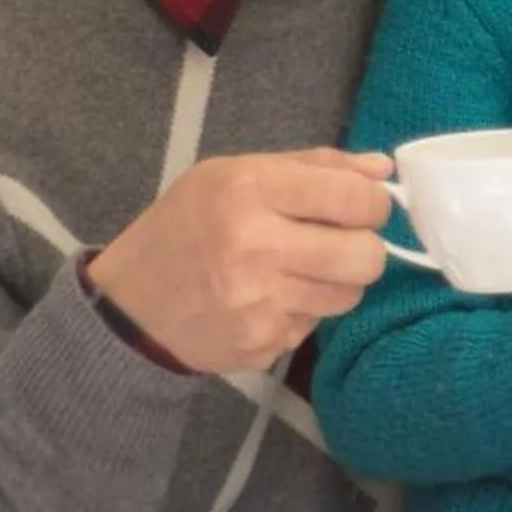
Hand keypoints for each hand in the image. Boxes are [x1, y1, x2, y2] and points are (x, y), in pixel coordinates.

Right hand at [85, 148, 394, 374]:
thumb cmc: (186, 225)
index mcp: (249, 190)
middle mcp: (256, 247)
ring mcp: (259, 304)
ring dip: (335, 281)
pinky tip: (268, 297)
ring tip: (297, 267)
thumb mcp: (234, 172)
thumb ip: (314, 166)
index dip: (373, 204)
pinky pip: (315, 324)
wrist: (129, 304)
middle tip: (338, 241)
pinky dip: (303, 310)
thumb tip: (382, 170)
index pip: (356, 199)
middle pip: (367, 257)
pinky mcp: (262, 345)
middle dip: (364, 247)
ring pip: (349, 295)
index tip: (360, 207)